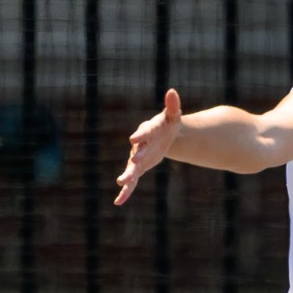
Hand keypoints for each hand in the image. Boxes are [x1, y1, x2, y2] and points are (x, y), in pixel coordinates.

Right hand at [114, 88, 182, 205]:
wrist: (163, 136)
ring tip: (121, 183)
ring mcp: (138, 158)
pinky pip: (133, 181)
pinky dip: (126, 191)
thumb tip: (172, 91)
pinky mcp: (139, 168)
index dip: (139, 135)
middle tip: (134, 163)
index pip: (144, 133)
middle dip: (136, 157)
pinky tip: (119, 201)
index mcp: (148, 132)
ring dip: (128, 176)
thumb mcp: (173, 117)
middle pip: (137, 152)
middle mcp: (140, 145)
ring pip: (132, 169)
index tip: (134, 139)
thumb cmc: (168, 125)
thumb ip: (173, 106)